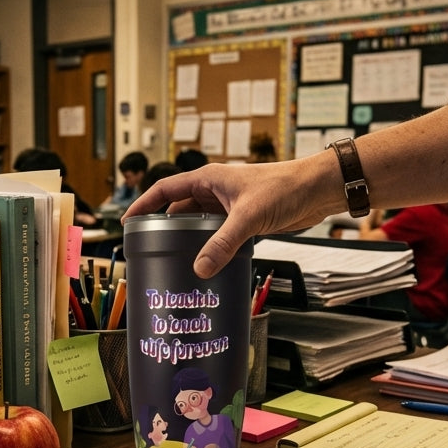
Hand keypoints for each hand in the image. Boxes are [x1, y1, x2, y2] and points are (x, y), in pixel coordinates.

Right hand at [122, 157, 338, 277]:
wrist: (319, 190)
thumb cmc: (286, 186)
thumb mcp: (248, 216)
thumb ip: (223, 243)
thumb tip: (200, 267)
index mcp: (209, 179)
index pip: (165, 190)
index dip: (144, 205)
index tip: (128, 222)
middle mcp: (215, 192)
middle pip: (179, 210)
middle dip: (165, 229)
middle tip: (150, 250)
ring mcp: (229, 207)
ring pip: (199, 225)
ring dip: (189, 241)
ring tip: (175, 262)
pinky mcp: (244, 221)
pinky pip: (218, 236)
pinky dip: (211, 248)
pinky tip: (207, 264)